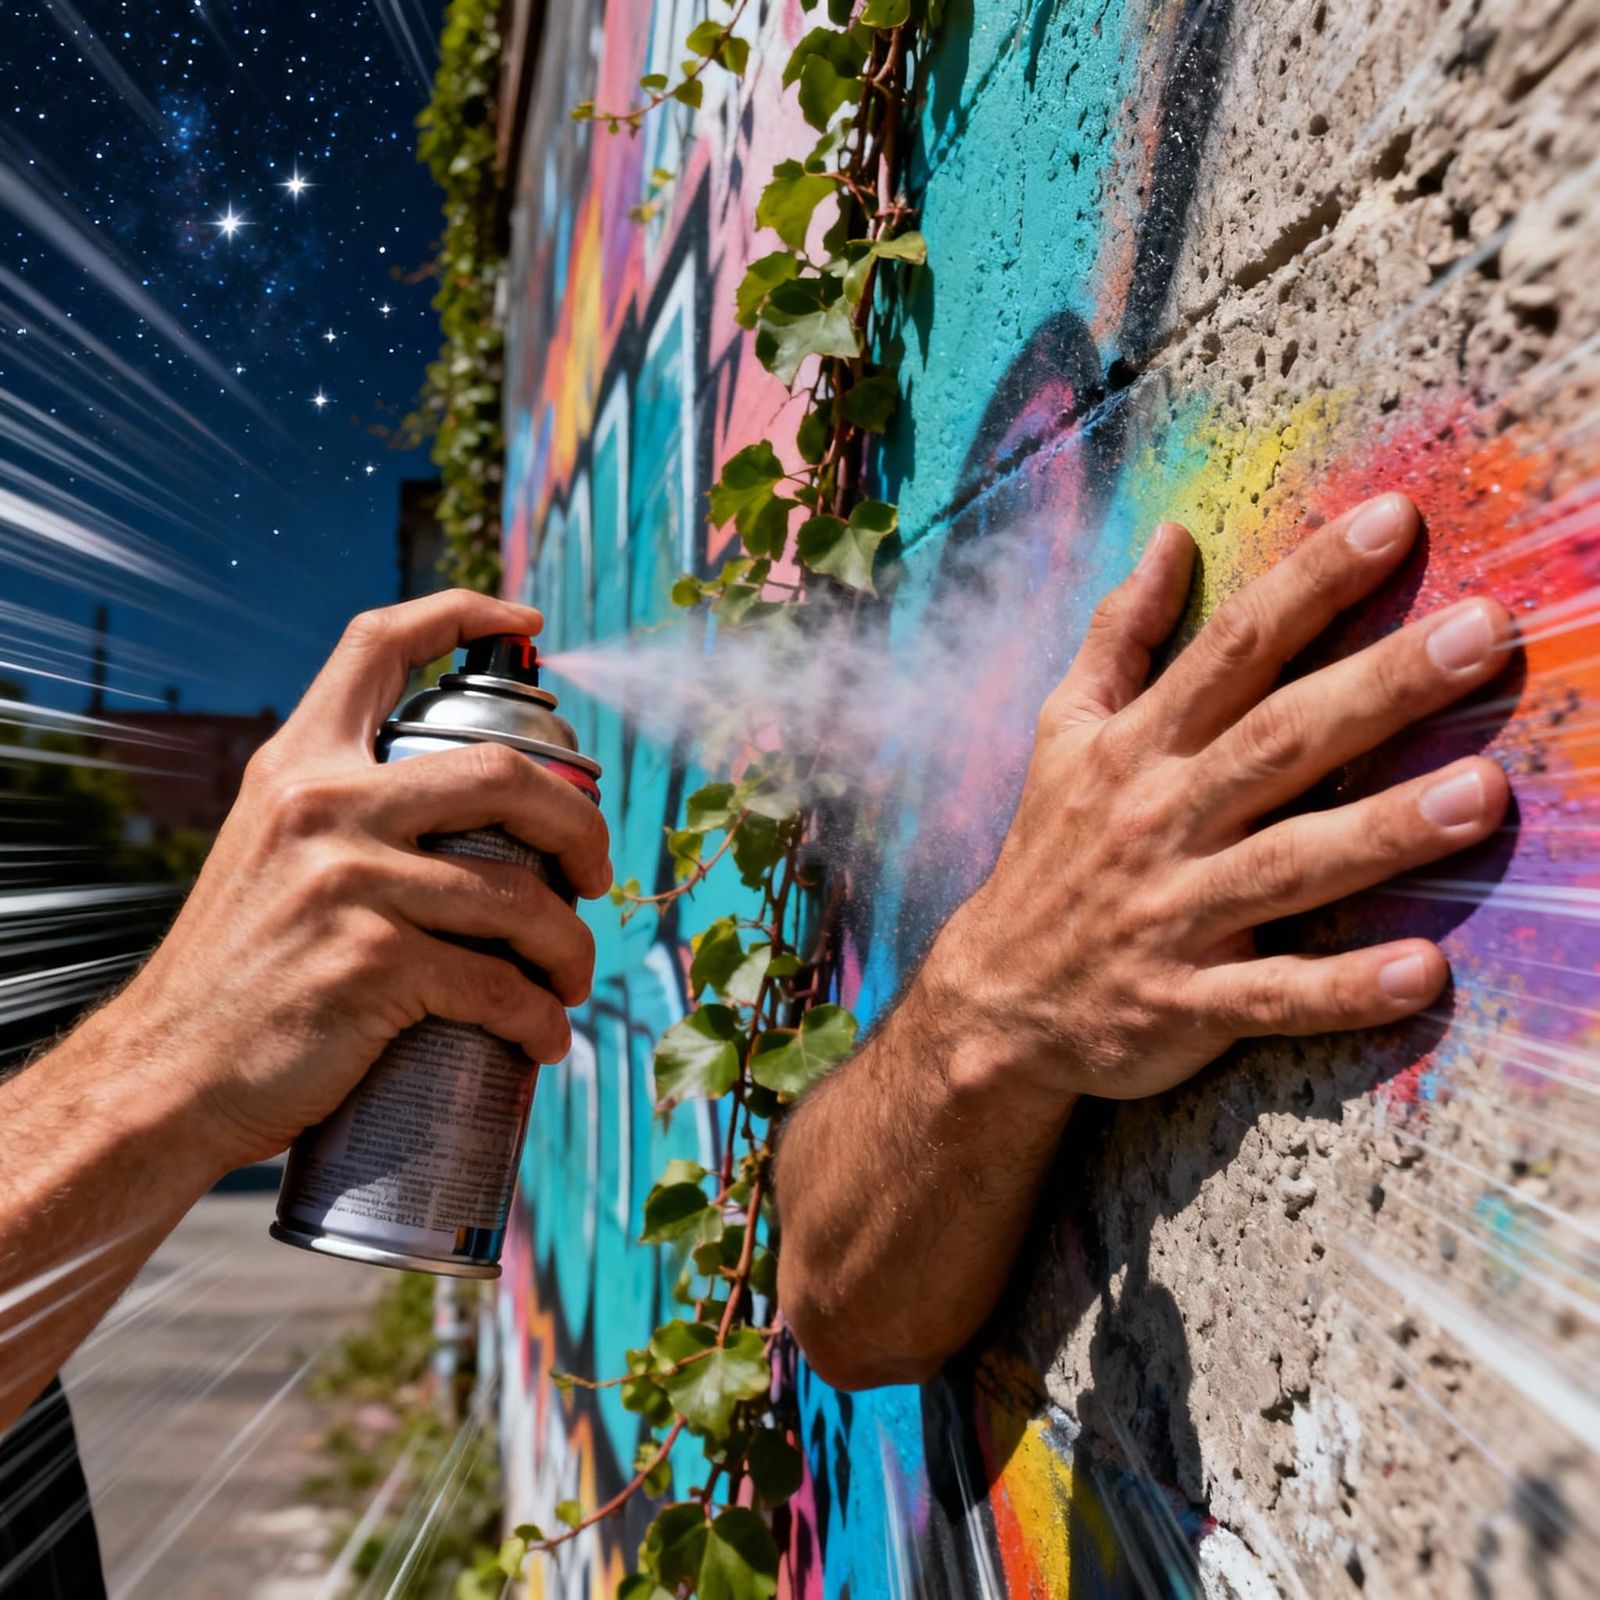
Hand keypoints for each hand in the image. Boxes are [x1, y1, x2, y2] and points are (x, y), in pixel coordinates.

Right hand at [103, 590, 612, 1178]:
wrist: (162, 1077)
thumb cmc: (239, 973)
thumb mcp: (270, 853)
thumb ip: (344, 812)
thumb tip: (464, 811)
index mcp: (299, 763)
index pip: (378, 643)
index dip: (461, 613)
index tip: (528, 622)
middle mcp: (321, 803)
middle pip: (505, 773)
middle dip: (580, 824)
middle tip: (595, 873)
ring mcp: (345, 880)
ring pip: (521, 898)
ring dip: (571, 947)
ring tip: (572, 980)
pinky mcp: (366, 963)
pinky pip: (497, 985)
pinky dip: (539, 1018)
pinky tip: (544, 1038)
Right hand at [926, 492, 1512, 1108]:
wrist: (998, 999)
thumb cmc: (1051, 853)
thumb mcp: (1064, 732)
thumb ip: (1119, 637)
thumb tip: (1171, 538)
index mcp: (1137, 748)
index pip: (1232, 650)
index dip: (1309, 583)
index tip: (1392, 521)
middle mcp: (1160, 819)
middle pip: (1278, 742)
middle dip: (1379, 687)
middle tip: (1481, 633)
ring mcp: (1175, 915)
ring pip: (1288, 865)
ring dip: (1383, 831)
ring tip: (1482, 793)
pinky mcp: (1187, 1004)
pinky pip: (1273, 996)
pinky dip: (1342, 989)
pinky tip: (1423, 972)